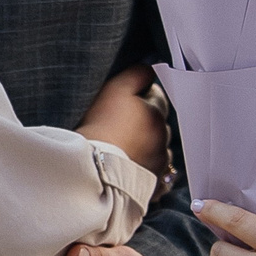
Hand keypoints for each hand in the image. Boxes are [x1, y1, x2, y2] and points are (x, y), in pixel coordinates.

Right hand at [77, 65, 170, 181]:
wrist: (93, 170)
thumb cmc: (100, 129)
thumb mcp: (115, 89)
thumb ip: (137, 74)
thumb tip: (148, 70)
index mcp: (157, 114)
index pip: (156, 94)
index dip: (138, 95)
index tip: (120, 103)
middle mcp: (163, 138)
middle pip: (157, 121)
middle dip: (144, 120)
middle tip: (118, 125)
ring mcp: (160, 163)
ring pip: (157, 146)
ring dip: (146, 145)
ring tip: (122, 148)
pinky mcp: (154, 185)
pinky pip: (155, 172)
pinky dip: (146, 168)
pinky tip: (129, 166)